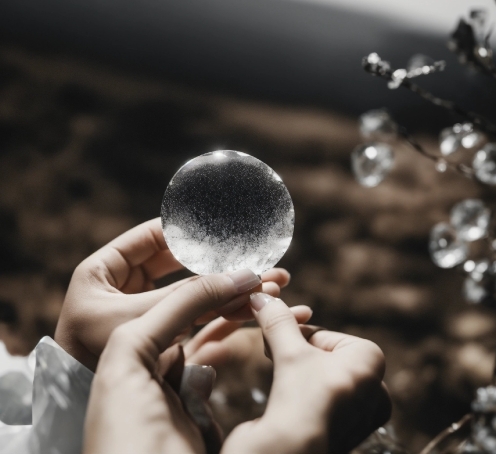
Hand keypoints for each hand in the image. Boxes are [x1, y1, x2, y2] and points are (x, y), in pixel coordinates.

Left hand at [54, 218, 289, 369]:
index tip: (228, 226)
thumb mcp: (137, 319)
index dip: (191, 230)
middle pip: (185, 265)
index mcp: (104, 271)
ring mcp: (148, 313)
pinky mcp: (165, 339)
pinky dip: (227, 315)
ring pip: (198, 294)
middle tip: (259, 259)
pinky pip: (200, 321)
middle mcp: (127, 287)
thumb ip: (189, 296)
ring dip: (234, 289)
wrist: (77, 412)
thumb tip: (241, 275)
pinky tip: (255, 310)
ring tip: (275, 286)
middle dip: (224, 264)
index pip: (154, 236)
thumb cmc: (90, 362)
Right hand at [222, 294, 391, 453]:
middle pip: (323, 355)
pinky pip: (319, 401)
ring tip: (279, 376)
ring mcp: (359, 415)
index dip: (297, 335)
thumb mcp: (289, 351)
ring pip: (320, 377)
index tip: (275, 337)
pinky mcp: (342, 434)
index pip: (326, 335)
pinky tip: (285, 401)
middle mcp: (374, 390)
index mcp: (372, 362)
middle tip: (272, 350)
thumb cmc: (301, 399)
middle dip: (295, 351)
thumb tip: (260, 295)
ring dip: (295, 371)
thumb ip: (278, 321)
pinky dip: (301, 395)